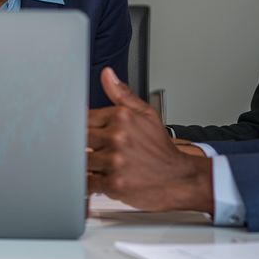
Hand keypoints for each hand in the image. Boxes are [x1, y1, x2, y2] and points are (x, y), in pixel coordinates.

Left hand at [87, 68, 213, 212]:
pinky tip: (98, 177)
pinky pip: (88, 182)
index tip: (83, 131)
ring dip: (86, 163)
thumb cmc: (160, 147)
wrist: (179, 177)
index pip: (84, 117)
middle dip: (82, 145)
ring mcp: (114, 162)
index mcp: (121, 117)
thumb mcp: (146, 114)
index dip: (81, 126)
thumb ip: (122, 94)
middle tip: (92, 149)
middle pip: (79, 138)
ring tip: (98, 163)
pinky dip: (89, 182)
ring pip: (82, 160)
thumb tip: (107, 75)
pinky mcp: (114, 184)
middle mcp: (117, 138)